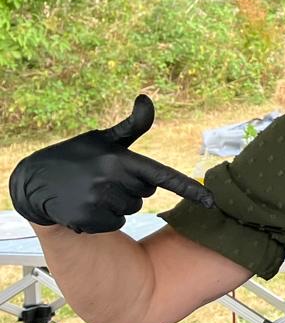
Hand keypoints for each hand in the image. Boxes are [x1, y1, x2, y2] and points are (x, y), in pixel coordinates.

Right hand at [7, 95, 213, 232]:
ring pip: (131, 209)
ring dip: (118, 202)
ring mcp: (99, 202)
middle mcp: (112, 181)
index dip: (189, 189)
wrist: (34, 180)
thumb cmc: (76, 156)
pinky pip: (114, 223)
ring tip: (93, 190)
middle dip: (131, 186)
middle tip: (104, 177)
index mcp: (120, 159)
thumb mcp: (102, 138)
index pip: (163, 176)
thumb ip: (131, 126)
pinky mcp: (88, 219)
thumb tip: (147, 98)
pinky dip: (104, 218)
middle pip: (146, 193)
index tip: (212, 202)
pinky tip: (85, 204)